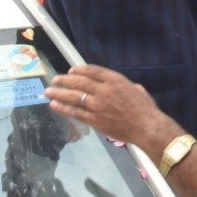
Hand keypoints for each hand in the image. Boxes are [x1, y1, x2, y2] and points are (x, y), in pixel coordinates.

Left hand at [45, 63, 167, 147]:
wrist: (147, 127)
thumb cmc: (146, 109)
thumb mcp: (137, 90)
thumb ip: (126, 86)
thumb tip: (123, 87)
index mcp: (116, 80)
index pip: (92, 71)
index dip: (79, 70)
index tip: (71, 70)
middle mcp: (104, 90)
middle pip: (79, 82)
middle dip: (64, 80)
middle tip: (54, 80)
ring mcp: (98, 105)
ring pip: (74, 96)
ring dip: (59, 93)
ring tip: (48, 92)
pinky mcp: (94, 119)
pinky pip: (75, 112)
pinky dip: (63, 108)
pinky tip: (54, 105)